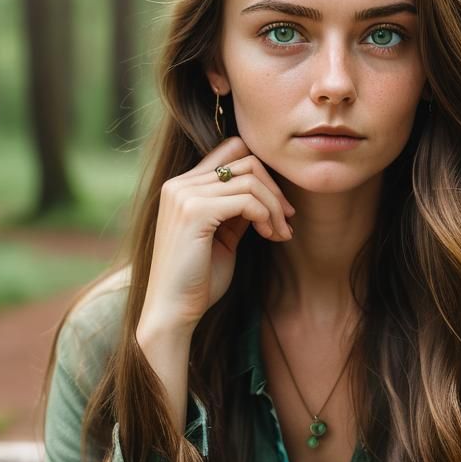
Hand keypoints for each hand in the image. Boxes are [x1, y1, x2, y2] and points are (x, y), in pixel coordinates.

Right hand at [140, 136, 295, 334]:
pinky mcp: (194, 211)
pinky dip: (266, 216)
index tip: (277, 206)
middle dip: (275, 190)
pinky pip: (247, 200)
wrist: (173, 312)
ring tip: (280, 234)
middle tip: (287, 221)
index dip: (261, 172)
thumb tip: (266, 192)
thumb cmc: (198, 280)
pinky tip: (269, 236)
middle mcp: (179, 184)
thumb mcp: (223, 236)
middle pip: (246, 161)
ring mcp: (184, 195)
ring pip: (250, 180)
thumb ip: (237, 210)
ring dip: (274, 207)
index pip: (231, 149)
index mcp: (183, 186)